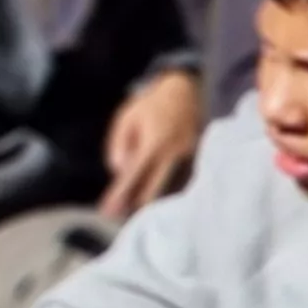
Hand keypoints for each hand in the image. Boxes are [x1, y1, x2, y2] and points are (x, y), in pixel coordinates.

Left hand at [104, 69, 203, 219]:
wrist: (186, 90)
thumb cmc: (150, 104)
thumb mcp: (126, 119)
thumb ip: (118, 144)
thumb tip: (118, 171)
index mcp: (155, 143)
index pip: (134, 176)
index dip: (119, 195)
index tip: (107, 212)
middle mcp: (176, 154)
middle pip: (154, 190)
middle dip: (135, 206)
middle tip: (117, 218)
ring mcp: (191, 158)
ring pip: (170, 190)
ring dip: (152, 202)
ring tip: (132, 212)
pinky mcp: (200, 160)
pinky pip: (181, 183)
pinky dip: (167, 192)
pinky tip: (155, 200)